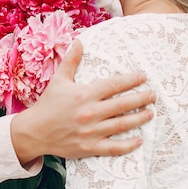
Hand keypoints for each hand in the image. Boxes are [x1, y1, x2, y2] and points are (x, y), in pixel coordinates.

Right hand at [10, 39, 155, 164]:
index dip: (131, 80)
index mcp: (84, 94)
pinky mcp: (89, 147)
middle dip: (141, 98)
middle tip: (153, 95)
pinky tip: (139, 140)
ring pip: (122, 124)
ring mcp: (91, 131)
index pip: (114, 85)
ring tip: (150, 113)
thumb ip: (71, 60)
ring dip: (139, 118)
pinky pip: (114, 147)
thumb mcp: (58, 80)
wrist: (34, 131)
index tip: (143, 77)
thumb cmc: (48, 104)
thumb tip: (78, 40)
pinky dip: (128, 144)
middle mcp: (90, 112)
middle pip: (123, 104)